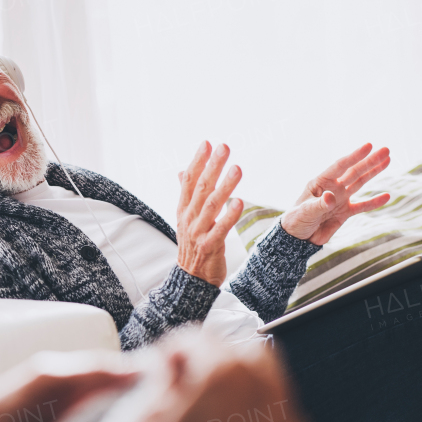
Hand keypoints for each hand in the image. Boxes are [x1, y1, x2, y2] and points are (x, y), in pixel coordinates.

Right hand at [125, 333, 308, 421]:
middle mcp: (264, 388)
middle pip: (244, 350)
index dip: (174, 348)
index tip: (164, 363)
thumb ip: (161, 384)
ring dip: (244, 387)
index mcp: (223, 372)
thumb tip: (170, 365)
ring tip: (218, 414)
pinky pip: (283, 420)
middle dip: (219, 358)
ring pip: (271, 383)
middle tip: (194, 382)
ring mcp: (288, 421)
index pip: (198, 337)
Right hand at [176, 141, 242, 286]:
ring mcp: (198, 232)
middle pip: (201, 188)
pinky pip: (220, 228)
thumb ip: (186, 194)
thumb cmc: (192, 245)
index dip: (198, 161)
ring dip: (225, 186)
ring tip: (237, 169)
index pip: (189, 180)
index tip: (207, 143)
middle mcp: (189, 218)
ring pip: (212, 205)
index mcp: (183, 209)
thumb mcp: (185, 218)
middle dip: (213, 166)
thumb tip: (182, 171)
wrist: (191, 278)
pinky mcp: (209, 246)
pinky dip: (229, 215)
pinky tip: (239, 202)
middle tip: (224, 147)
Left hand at [280, 143, 391, 244]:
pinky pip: (362, 206)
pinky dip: (374, 202)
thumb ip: (319, 205)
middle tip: (385, 150)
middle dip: (370, 161)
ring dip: (374, 172)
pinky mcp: (345, 212)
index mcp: (321, 182)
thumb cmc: (296, 221)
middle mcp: (332, 187)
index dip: (354, 156)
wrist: (298, 238)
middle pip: (354, 171)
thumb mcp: (305, 212)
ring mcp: (340, 199)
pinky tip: (386, 196)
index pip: (340, 166)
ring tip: (387, 160)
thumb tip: (331, 197)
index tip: (369, 146)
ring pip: (360, 183)